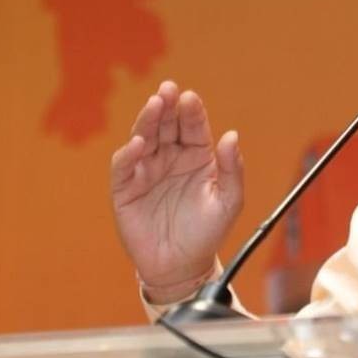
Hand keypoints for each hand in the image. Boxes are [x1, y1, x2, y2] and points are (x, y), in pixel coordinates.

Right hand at [110, 81, 243, 303]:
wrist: (182, 267)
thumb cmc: (207, 232)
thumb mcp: (229, 201)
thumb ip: (232, 169)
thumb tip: (232, 135)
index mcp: (196, 155)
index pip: (193, 125)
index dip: (191, 111)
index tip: (190, 98)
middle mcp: (170, 156)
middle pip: (166, 124)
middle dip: (166, 106)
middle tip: (168, 90)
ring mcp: (147, 170)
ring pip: (144, 137)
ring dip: (148, 120)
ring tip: (154, 106)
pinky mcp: (126, 188)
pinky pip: (125, 166)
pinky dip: (129, 153)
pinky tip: (139, 144)